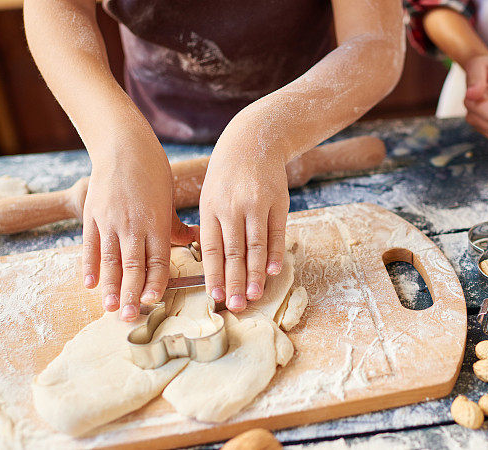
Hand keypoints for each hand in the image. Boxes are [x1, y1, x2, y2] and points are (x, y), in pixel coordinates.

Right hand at [82, 132, 197, 320]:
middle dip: (132, 293)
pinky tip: (90, 284)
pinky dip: (89, 265)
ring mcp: (110, 221)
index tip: (153, 300)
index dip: (155, 281)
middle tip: (130, 316)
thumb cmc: (153, 172)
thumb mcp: (169, 200)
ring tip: (110, 308)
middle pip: (133, 266)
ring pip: (110, 260)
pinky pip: (90, 245)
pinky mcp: (93, 215)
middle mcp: (134, 225)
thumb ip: (176, 227)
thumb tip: (195, 242)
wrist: (123, 146)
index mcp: (156, 222)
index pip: (157, 259)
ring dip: (110, 286)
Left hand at [199, 132, 289, 312]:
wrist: (252, 141)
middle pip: (233, 252)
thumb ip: (211, 229)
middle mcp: (232, 208)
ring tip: (254, 295)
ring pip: (255, 246)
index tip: (214, 297)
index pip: (211, 249)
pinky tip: (273, 270)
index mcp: (210, 209)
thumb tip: (213, 267)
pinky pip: (277, 233)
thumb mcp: (210, 197)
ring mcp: (256, 204)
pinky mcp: (277, 202)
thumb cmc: (227, 177)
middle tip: (235, 306)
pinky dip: (275, 253)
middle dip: (234, 282)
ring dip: (255, 274)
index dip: (213, 274)